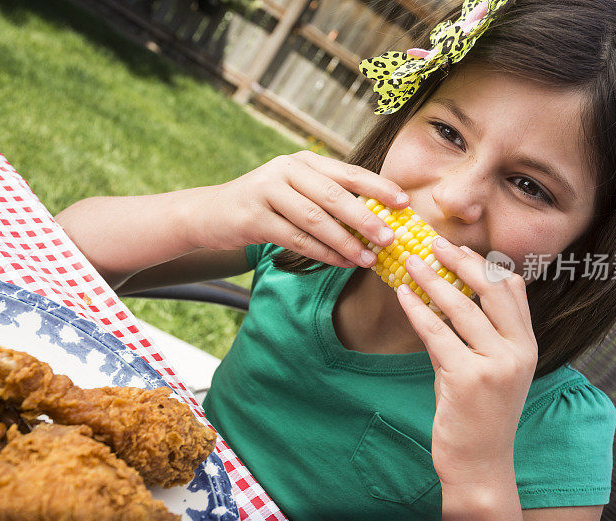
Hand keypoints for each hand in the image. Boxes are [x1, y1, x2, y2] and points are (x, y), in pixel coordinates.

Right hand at [194, 151, 408, 267]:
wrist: (211, 213)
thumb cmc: (265, 204)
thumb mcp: (295, 190)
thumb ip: (328, 197)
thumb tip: (377, 218)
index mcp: (303, 161)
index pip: (348, 172)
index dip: (378, 187)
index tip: (404, 202)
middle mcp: (286, 170)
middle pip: (334, 195)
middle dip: (366, 218)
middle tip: (390, 237)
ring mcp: (267, 192)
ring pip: (315, 220)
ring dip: (346, 242)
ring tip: (368, 258)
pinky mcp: (254, 218)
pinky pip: (296, 239)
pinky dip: (322, 253)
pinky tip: (341, 263)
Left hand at [395, 238, 537, 486]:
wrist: (480, 464)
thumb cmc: (477, 414)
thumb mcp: (484, 368)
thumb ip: (472, 334)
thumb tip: (444, 293)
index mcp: (527, 345)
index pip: (511, 290)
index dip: (483, 263)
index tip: (459, 247)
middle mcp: (518, 351)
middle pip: (490, 290)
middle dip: (460, 261)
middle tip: (433, 242)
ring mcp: (496, 365)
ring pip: (460, 308)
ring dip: (431, 279)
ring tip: (410, 262)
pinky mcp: (468, 379)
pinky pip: (436, 333)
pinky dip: (416, 309)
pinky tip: (402, 294)